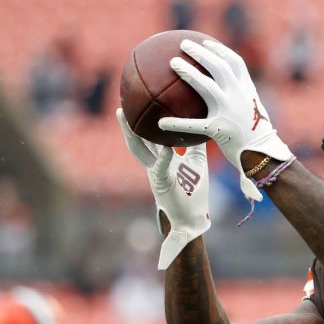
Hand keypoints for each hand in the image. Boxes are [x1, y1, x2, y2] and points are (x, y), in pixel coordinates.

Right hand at [117, 108, 210, 269]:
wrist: (192, 217)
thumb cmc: (194, 190)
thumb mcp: (196, 161)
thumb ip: (195, 145)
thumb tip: (200, 124)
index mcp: (161, 159)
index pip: (148, 137)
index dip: (142, 123)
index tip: (138, 105)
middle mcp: (154, 164)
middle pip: (137, 141)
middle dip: (128, 125)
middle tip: (122, 106)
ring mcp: (155, 173)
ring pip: (140, 151)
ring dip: (132, 134)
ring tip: (126, 117)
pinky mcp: (162, 183)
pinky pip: (161, 167)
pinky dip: (163, 158)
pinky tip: (167, 148)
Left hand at [157, 39, 292, 183]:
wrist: (264, 155)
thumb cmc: (257, 135)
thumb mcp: (254, 110)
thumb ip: (242, 98)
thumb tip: (228, 90)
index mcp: (247, 90)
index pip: (235, 62)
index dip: (220, 50)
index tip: (206, 42)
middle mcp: (238, 96)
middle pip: (218, 66)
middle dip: (200, 52)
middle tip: (183, 44)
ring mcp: (229, 111)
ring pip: (205, 86)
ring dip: (188, 72)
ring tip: (173, 63)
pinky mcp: (219, 130)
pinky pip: (193, 125)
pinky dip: (176, 124)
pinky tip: (161, 123)